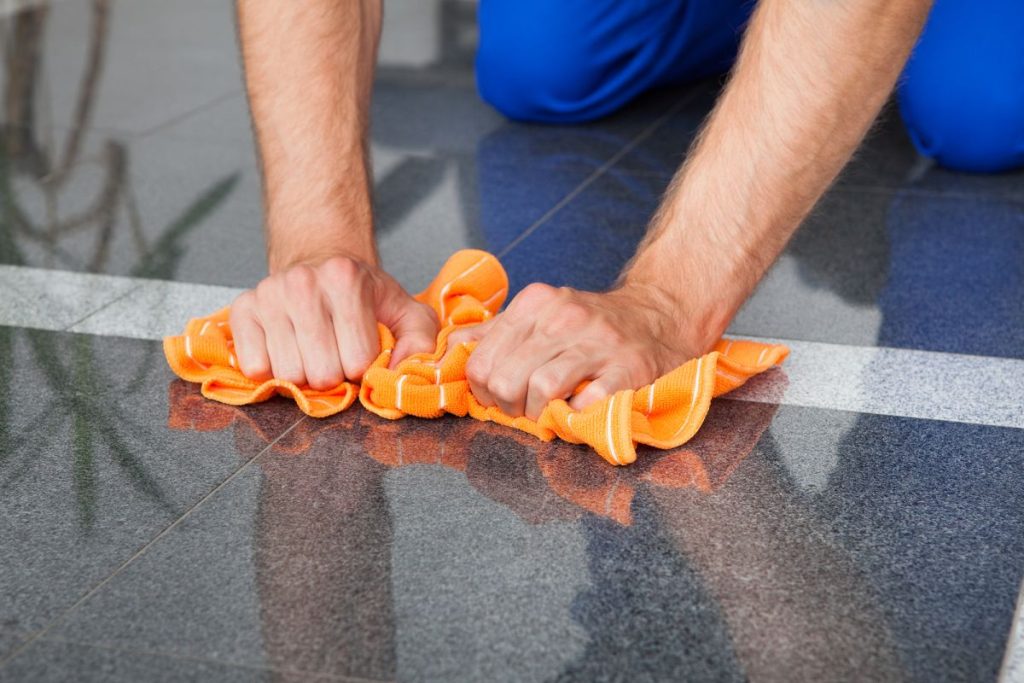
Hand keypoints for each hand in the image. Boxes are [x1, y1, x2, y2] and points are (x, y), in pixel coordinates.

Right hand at [229, 255, 438, 388]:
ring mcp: (268, 294)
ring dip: (304, 375)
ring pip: (288, 375)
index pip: (358, 361)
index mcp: (346, 279)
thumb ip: (420, 341)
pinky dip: (272, 371)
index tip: (361, 351)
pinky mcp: (242, 309)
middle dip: (333, 375)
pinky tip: (286, 350)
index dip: (362, 367)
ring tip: (312, 351)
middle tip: (335, 355)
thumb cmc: (365, 295)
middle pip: (321, 373)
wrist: (320, 263)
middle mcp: (303, 283)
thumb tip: (399, 373)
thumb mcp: (405, 311)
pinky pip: (255, 367)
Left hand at [449, 282, 711, 419]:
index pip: (480, 359)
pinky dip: (576, 415)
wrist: (660, 316)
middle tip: (521, 409)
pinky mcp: (628, 369)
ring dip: (537, 413)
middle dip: (506, 405)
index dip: (481, 389)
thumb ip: (492, 332)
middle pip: (504, 378)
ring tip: (546, 412)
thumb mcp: (540, 314)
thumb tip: (445, 350)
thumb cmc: (592, 325)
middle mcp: (564, 317)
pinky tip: (578, 409)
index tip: (497, 396)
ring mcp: (598, 343)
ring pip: (539, 389)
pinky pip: (586, 403)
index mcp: (536, 303)